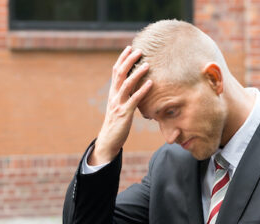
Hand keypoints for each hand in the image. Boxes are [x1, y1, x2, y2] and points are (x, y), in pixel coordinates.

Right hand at [90, 46, 152, 165]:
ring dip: (137, 74)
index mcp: (113, 93)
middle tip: (139, 50)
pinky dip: (142, 91)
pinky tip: (150, 83)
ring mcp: (118, 104)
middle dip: (129, 61)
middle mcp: (114, 96)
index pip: (116, 71)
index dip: (122, 59)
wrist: (109, 140)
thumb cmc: (117, 123)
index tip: (129, 48)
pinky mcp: (124, 114)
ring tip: (147, 65)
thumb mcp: (120, 106)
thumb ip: (125, 95)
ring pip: (126, 85)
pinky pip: (134, 100)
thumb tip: (135, 86)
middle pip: (120, 74)